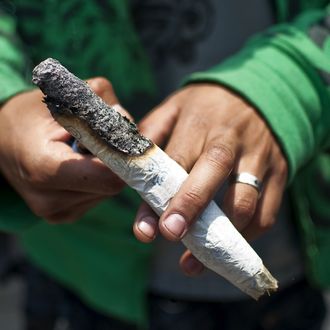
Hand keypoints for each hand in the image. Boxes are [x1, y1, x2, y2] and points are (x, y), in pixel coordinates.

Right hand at [0, 78, 129, 222]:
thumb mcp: (64, 99)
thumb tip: (132, 128)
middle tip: (107, 140)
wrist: (2, 141)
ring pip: (107, 192)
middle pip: (112, 185)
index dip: (125, 158)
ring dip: (107, 170)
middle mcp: (50, 199)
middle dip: (118, 162)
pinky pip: (96, 197)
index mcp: (46, 169)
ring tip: (86, 152)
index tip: (130, 141)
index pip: (109, 177)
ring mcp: (56, 212)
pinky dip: (97, 180)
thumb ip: (102, 106)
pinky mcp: (62, 215)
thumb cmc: (31, 116)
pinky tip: (81, 165)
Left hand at [134, 83, 287, 274]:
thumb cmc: (208, 106)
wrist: (260, 94)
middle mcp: (231, 140)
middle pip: (214, 173)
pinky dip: (245, 235)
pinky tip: (223, 246)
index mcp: (200, 122)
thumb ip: (152, 133)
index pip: (176, 160)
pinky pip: (267, 211)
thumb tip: (129, 168)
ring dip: (220, 236)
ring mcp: (259, 156)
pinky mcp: (279, 172)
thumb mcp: (176, 107)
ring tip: (192, 263)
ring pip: (244, 201)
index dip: (161, 196)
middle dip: (192, 209)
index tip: (146, 229)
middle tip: (171, 237)